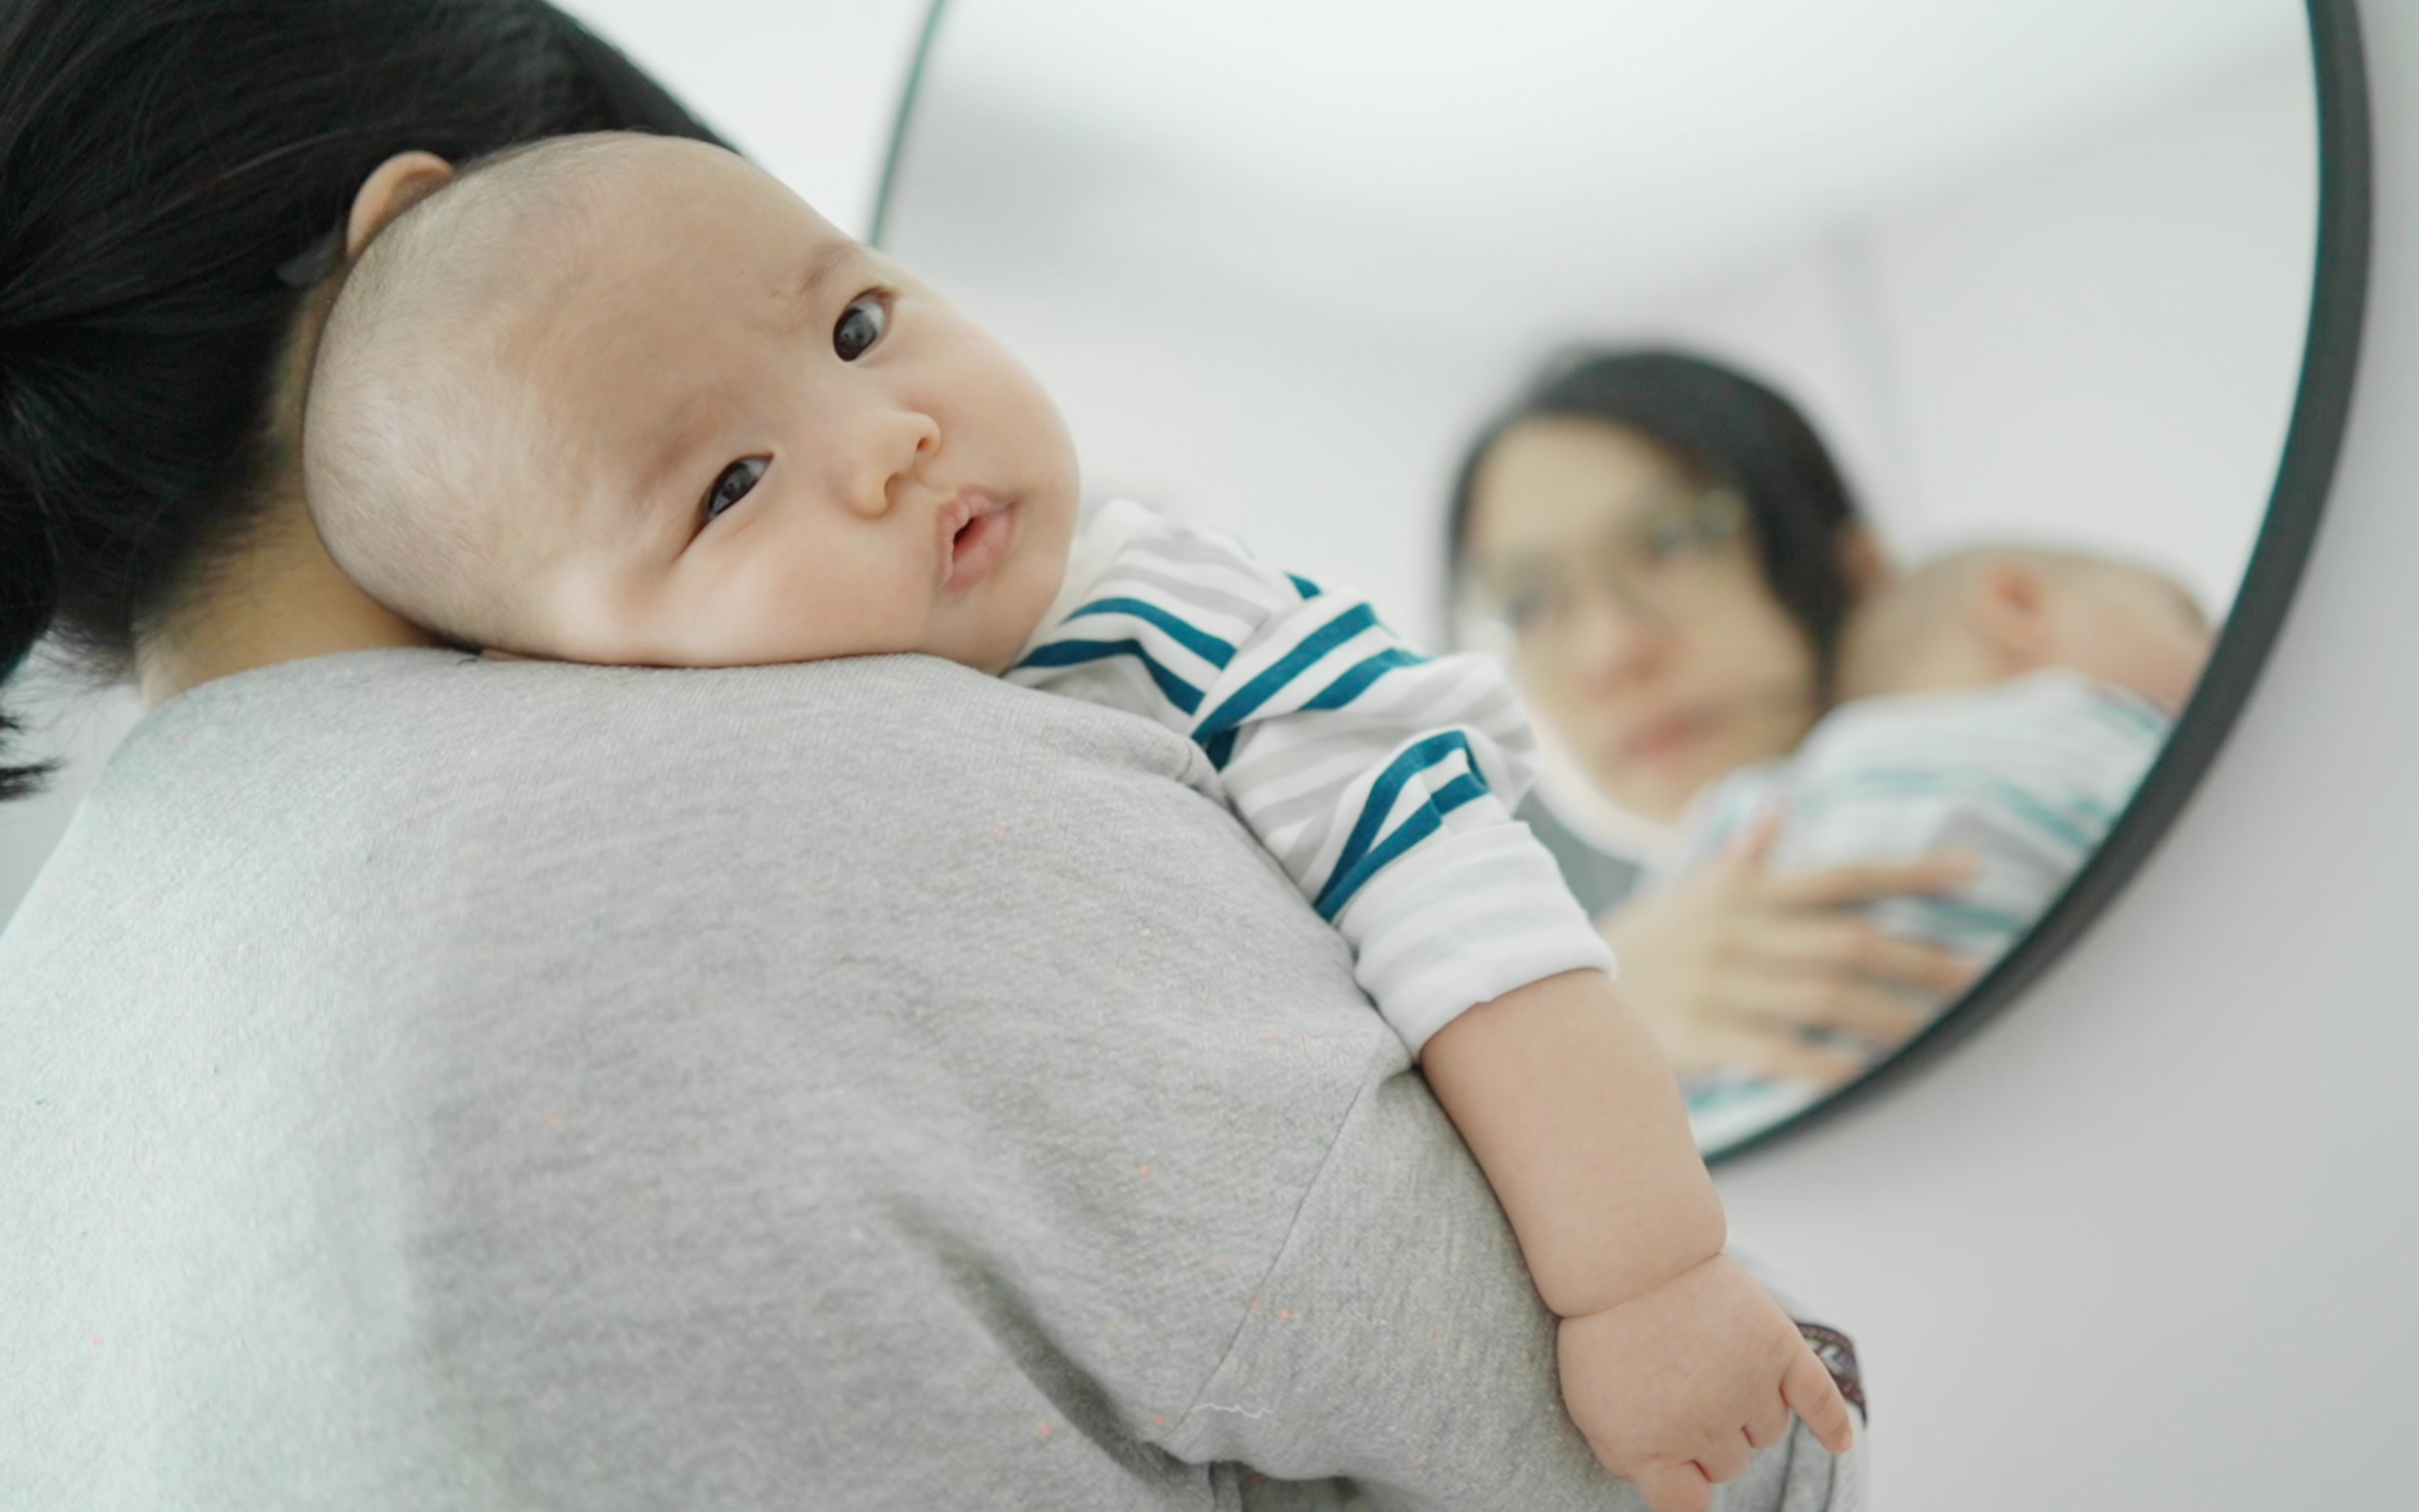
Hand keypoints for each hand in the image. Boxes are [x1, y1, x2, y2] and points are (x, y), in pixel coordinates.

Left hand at [1558, 1254, 1855, 1511]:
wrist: (1626, 1254)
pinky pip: (1819, 1401)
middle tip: (1682, 1384)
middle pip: (1730, 1464)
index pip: (1689, 1504)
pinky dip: (1831, 1423)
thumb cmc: (1602, 1328)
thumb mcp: (1588, 1404)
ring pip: (1766, 1432)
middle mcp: (1703, 1429)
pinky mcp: (1777, 1349)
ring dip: (1746, 1411)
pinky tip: (1839, 1441)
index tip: (1683, 1471)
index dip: (1685, 1485)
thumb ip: (1628, 1457)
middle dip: (1709, 1436)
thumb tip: (1673, 1489)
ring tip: (1712, 1362)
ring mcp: (1745, 1388)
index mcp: (1650, 1449)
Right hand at [1604, 812, 1979, 1087]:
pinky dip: (1820, 1063)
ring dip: (1882, 1015)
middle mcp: (1738, 933)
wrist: (1560, 986)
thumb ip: (1742, 856)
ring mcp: (1720, 985)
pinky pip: (1774, 1051)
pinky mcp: (1700, 1035)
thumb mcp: (1691, 891)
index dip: (1908, 875)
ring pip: (1821, 999)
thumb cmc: (1648, 940)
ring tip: (1929, 1029)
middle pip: (1845, 943)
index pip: (1842, 876)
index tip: (1970, 873)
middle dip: (1914, 959)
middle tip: (1971, 974)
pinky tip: (1859, 1073)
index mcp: (1745, 894)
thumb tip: (1777, 809)